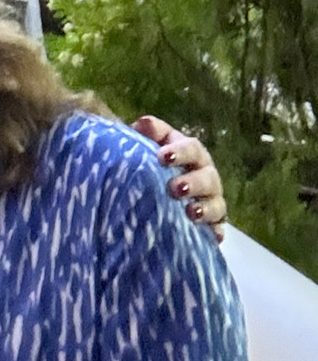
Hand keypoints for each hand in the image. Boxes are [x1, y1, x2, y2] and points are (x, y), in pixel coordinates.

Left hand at [133, 117, 226, 239]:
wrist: (149, 200)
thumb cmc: (147, 167)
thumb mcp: (142, 148)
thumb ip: (142, 135)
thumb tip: (142, 124)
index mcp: (189, 154)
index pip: (191, 147)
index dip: (180, 151)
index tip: (162, 157)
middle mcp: (204, 176)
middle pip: (208, 176)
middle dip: (193, 182)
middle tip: (175, 188)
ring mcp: (210, 202)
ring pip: (217, 204)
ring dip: (205, 208)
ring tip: (191, 213)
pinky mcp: (211, 226)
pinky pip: (218, 230)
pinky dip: (215, 232)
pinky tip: (211, 236)